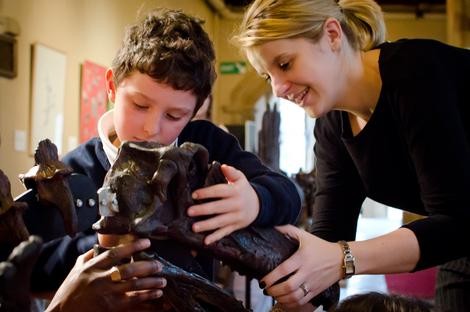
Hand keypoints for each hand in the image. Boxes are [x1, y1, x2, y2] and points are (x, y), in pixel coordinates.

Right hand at [46, 239, 165, 311]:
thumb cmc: (69, 291)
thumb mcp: (75, 270)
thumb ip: (88, 256)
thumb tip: (99, 245)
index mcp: (92, 267)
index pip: (114, 253)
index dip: (132, 246)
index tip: (147, 242)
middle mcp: (99, 279)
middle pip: (128, 270)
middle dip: (146, 266)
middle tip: (159, 264)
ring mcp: (105, 294)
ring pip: (133, 286)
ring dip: (151, 282)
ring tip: (163, 280)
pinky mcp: (110, 308)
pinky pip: (133, 301)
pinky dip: (147, 296)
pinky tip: (157, 294)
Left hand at [187, 164, 259, 244]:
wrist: (259, 206)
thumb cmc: (244, 190)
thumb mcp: (241, 179)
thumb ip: (232, 172)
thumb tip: (223, 166)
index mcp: (235, 192)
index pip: (219, 191)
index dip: (207, 193)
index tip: (194, 194)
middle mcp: (236, 205)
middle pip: (218, 208)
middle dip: (203, 210)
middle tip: (189, 212)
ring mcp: (236, 217)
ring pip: (220, 222)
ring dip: (207, 225)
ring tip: (194, 227)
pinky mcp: (236, 226)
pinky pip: (225, 232)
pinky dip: (215, 238)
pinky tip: (206, 242)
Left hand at [260, 225, 342, 308]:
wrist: (341, 259)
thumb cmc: (320, 246)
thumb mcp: (305, 235)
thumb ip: (288, 229)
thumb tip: (273, 226)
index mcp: (302, 258)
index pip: (284, 270)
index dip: (271, 277)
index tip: (262, 281)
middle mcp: (307, 272)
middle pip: (288, 286)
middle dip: (273, 290)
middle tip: (265, 289)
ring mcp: (312, 283)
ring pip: (295, 297)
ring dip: (281, 299)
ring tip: (273, 295)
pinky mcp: (316, 291)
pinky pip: (302, 301)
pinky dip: (291, 304)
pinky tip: (283, 301)